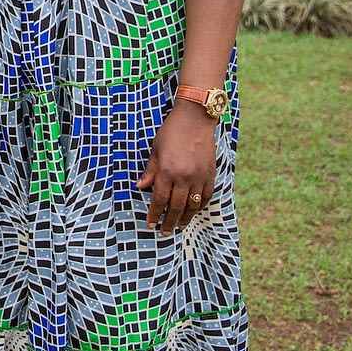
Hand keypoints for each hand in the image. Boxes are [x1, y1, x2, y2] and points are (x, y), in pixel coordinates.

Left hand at [137, 103, 217, 234]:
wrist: (195, 119)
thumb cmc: (171, 132)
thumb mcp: (155, 149)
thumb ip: (150, 171)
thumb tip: (141, 187)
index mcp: (167, 171)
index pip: (159, 200)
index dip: (155, 214)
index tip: (151, 224)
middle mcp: (184, 177)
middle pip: (176, 207)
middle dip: (169, 221)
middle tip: (164, 231)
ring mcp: (199, 176)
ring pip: (193, 205)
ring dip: (186, 218)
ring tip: (179, 226)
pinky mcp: (210, 174)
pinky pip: (206, 195)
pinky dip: (200, 206)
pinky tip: (195, 211)